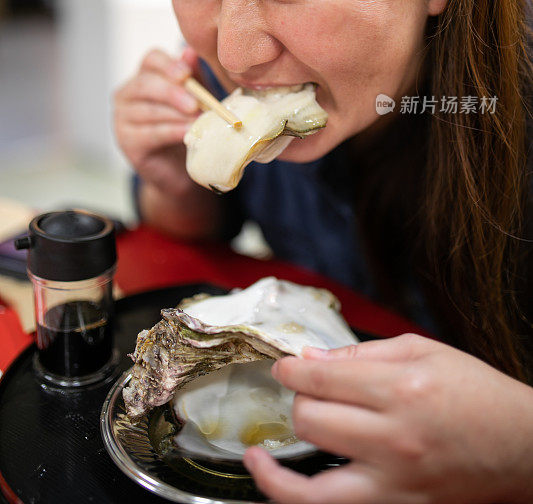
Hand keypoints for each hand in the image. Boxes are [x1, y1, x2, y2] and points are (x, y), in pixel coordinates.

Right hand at [114, 46, 200, 196]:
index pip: (152, 59)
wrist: (179, 167)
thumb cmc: (186, 125)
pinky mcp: (126, 142)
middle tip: (195, 104)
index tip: (187, 74)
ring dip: (176, 116)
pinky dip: (171, 132)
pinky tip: (187, 134)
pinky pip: (149, 133)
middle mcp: (127, 94)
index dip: (168, 64)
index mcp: (145, 76)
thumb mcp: (196, 98)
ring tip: (199, 122)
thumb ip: (194, 77)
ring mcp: (122, 118)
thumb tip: (190, 52)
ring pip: (149, 111)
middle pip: (146, 84)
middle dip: (173, 93)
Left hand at [243, 334, 532, 503]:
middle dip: (295, 402)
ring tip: (255, 456)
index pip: (322, 379)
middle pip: (312, 421)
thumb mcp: (423, 350)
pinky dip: (300, 500)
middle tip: (299, 395)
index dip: (291, 370)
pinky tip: (280, 484)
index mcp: (400, 388)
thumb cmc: (475, 391)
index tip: (282, 367)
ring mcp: (394, 483)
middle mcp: (393, 438)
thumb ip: (362, 353)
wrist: (520, 445)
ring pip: (311, 488)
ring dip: (274, 469)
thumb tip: (312, 360)